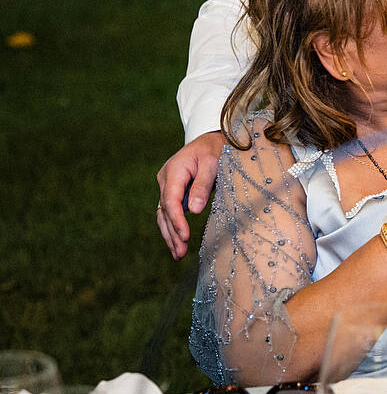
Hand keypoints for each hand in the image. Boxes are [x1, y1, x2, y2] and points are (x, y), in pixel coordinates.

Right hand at [156, 130, 224, 258]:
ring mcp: (167, 185)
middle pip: (165, 210)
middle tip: (180, 253)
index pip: (171, 200)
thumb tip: (194, 211)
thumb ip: (203, 186)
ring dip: (170, 234)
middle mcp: (165, 179)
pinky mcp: (173, 191)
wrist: (212, 139)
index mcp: (174, 170)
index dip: (177, 220)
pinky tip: (177, 242)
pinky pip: (170, 211)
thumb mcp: (213, 163)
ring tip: (178, 254)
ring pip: (164, 214)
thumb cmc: (215, 149)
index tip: (185, 235)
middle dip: (172, 233)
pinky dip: (173, 226)